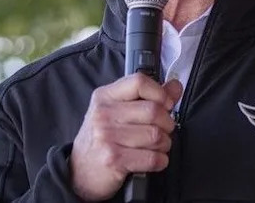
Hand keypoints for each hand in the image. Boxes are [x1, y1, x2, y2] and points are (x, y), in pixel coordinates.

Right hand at [70, 74, 182, 200]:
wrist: (79, 172)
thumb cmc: (102, 138)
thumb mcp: (117, 111)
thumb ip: (148, 96)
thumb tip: (175, 86)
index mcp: (105, 96)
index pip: (139, 82)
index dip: (160, 93)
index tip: (166, 104)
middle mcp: (104, 114)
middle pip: (153, 110)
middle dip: (167, 123)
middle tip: (164, 129)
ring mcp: (107, 137)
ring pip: (156, 135)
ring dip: (165, 143)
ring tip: (158, 145)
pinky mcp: (114, 159)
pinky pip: (152, 158)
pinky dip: (160, 160)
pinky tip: (155, 159)